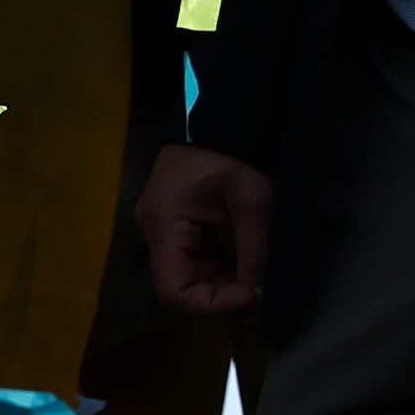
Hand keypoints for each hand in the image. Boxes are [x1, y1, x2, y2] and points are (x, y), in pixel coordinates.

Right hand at [136, 144, 271, 315]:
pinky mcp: (175, 218)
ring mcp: (163, 224)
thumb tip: (259, 296)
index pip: (176, 291)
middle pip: (180, 285)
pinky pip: (192, 256)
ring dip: (221, 282)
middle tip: (259, 290)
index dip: (212, 304)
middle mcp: (155, 229)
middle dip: (221, 295)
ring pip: (188, 273)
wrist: (218, 110)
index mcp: (164, 225)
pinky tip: (242, 260)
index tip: (250, 296)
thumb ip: (254, 253)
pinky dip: (218, 266)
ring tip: (254, 275)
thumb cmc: (232, 152)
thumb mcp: (252, 202)